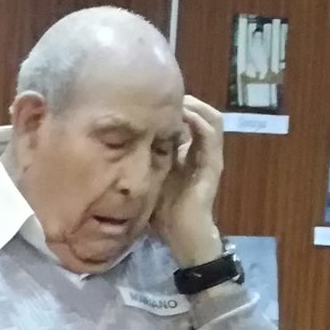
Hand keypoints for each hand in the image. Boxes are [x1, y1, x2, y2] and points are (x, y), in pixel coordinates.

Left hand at [153, 95, 225, 267]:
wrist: (182, 235)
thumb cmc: (163, 213)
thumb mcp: (149, 178)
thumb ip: (141, 162)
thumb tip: (116, 147)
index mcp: (188, 153)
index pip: (187, 120)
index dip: (173, 107)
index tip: (152, 99)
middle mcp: (201, 151)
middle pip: (201, 113)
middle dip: (186, 101)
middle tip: (164, 94)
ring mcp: (210, 156)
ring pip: (211, 118)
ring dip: (194, 106)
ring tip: (176, 100)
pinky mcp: (213, 163)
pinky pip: (210, 134)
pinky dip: (197, 121)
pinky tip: (181, 116)